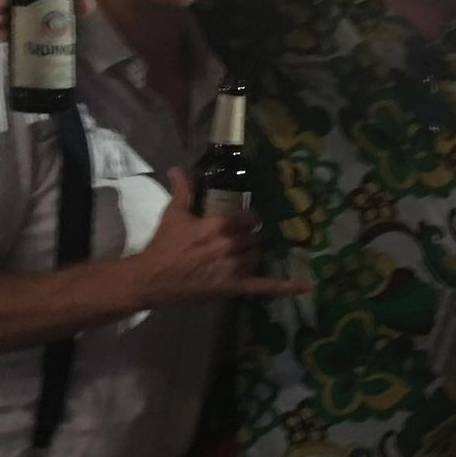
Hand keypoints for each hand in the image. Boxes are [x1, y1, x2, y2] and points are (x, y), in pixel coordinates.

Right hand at [129, 169, 306, 305]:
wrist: (151, 278)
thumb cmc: (162, 246)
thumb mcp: (173, 214)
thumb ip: (182, 190)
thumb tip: (177, 169)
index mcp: (218, 226)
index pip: (248, 218)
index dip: (248, 219)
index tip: (243, 221)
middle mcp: (229, 246)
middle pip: (253, 238)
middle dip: (246, 238)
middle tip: (233, 242)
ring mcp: (233, 268)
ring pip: (256, 256)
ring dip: (250, 255)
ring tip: (236, 257)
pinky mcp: (234, 287)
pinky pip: (264, 286)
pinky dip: (285, 287)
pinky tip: (304, 287)